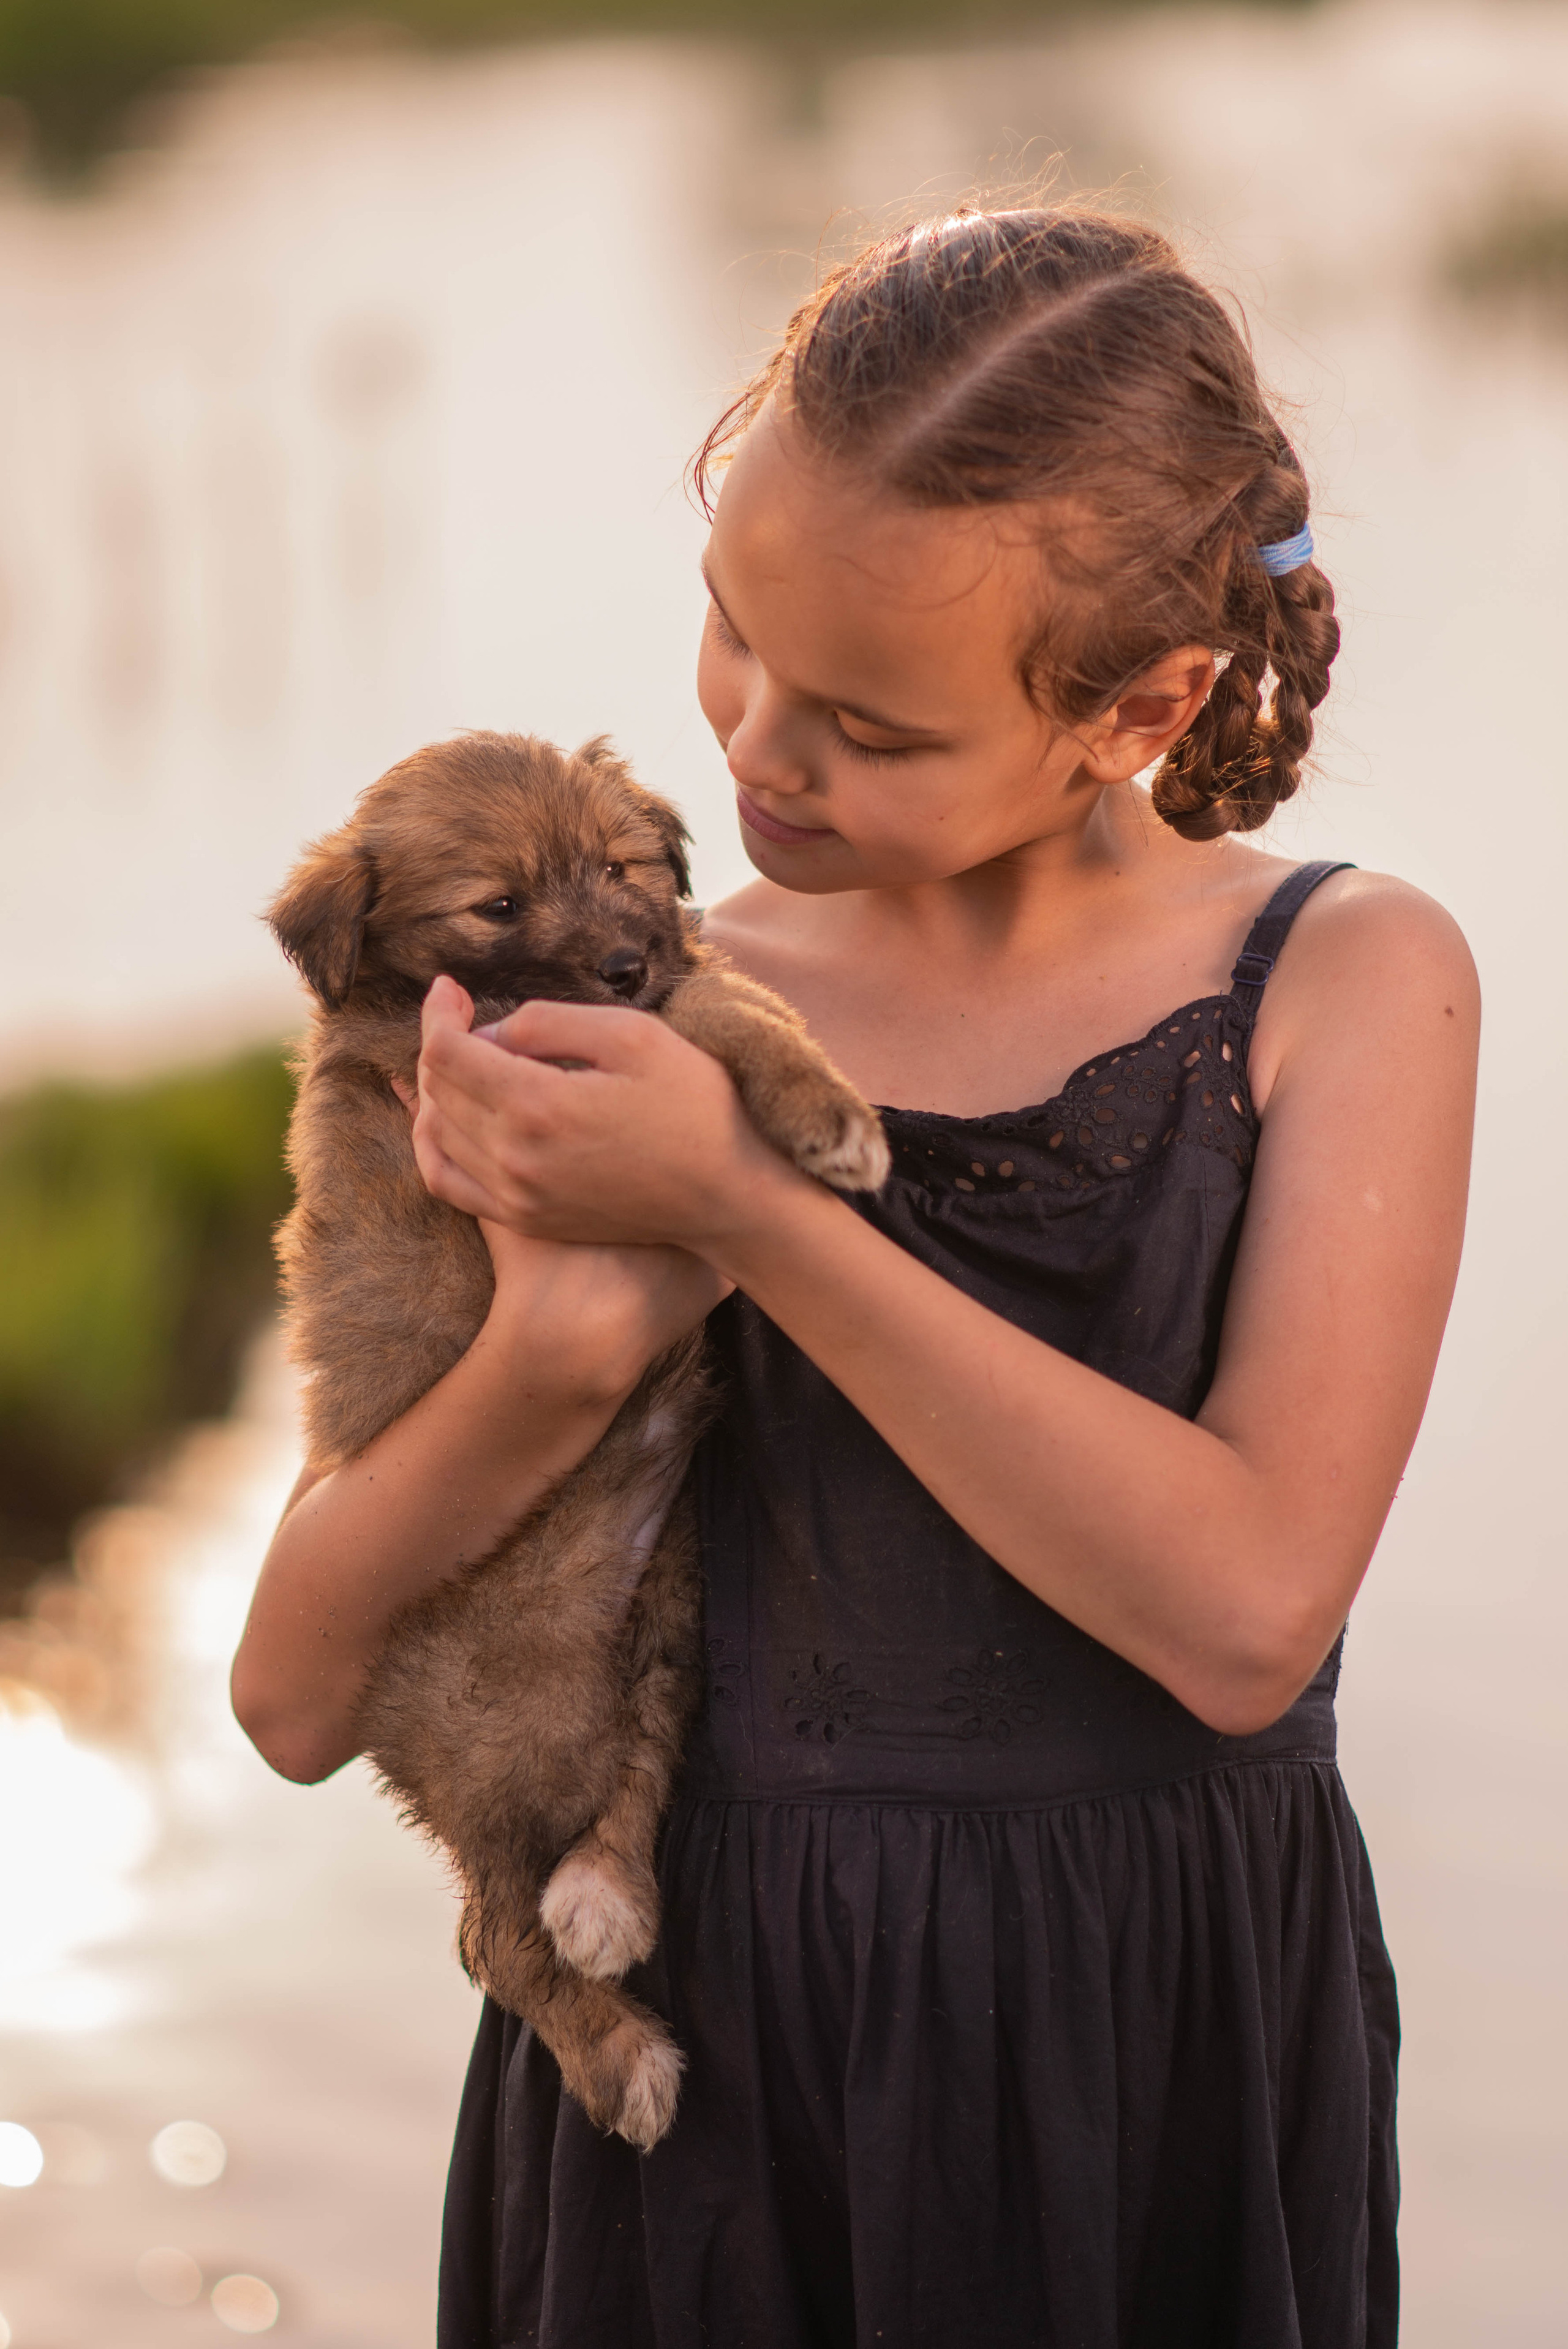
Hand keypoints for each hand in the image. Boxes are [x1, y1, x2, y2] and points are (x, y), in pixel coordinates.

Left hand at [403, 974, 792, 1257]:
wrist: (728, 1196)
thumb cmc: (694, 1107)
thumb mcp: (632, 1035)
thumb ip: (551, 1023)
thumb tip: (494, 1032)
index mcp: (537, 1105)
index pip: (447, 1052)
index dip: (438, 1011)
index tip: (450, 987)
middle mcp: (514, 1158)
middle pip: (437, 1089)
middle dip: (439, 1041)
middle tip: (460, 1012)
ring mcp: (516, 1196)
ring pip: (436, 1133)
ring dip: (437, 1089)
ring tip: (464, 1058)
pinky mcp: (527, 1218)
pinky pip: (449, 1182)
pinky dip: (435, 1145)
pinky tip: (450, 1120)